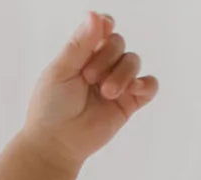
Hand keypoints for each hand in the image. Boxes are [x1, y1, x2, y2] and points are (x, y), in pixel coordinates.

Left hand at [22, 12, 158, 172]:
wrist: (55, 144)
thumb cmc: (50, 108)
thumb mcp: (60, 71)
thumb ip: (79, 44)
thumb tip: (94, 14)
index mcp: (83, 54)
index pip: (103, 28)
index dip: (106, 25)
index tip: (104, 29)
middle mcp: (102, 65)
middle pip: (118, 43)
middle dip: (106, 57)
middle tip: (88, 78)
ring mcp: (117, 83)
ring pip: (133, 61)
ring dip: (122, 73)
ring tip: (106, 92)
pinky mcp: (128, 103)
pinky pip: (149, 86)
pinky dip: (146, 84)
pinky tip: (134, 89)